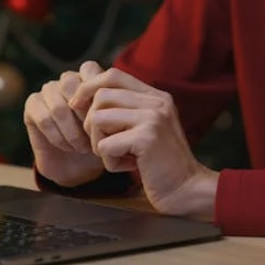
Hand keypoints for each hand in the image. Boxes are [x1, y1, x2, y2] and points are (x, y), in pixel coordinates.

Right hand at [24, 61, 105, 186]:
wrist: (78, 165)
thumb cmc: (99, 141)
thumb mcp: (111, 124)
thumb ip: (111, 107)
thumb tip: (112, 101)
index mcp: (86, 77)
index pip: (88, 68)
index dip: (96, 91)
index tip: (104, 116)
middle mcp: (65, 81)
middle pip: (70, 84)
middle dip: (84, 115)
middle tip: (93, 136)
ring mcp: (47, 92)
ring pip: (58, 107)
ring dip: (72, 132)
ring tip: (82, 147)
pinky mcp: (32, 106)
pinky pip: (45, 120)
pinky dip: (59, 138)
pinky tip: (67, 147)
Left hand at [71, 68, 218, 220]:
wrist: (187, 190)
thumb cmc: (160, 163)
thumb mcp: (146, 128)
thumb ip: (125, 110)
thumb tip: (84, 93)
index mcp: (156, 96)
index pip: (112, 75)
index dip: (88, 87)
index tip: (76, 105)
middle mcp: (156, 102)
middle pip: (101, 95)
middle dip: (90, 122)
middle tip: (103, 144)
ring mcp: (153, 118)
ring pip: (98, 118)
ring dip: (98, 143)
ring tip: (116, 156)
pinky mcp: (147, 138)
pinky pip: (105, 145)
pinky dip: (109, 162)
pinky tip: (127, 167)